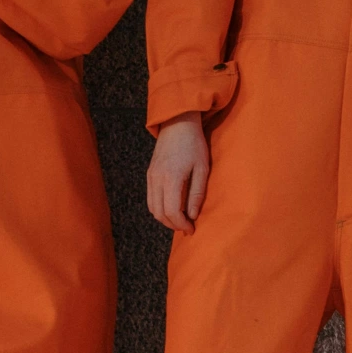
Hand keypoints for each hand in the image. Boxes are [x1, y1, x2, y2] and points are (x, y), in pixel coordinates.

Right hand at [147, 113, 210, 233]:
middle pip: (159, 213)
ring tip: (180, 219)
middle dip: (173, 224)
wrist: (178, 123)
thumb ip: (197, 193)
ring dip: (165, 218)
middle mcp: (157, 179)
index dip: (181, 224)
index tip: (191, 228)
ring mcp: (151, 176)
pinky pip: (151, 198)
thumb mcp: (202, 168)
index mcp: (171, 178)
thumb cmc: (194, 144)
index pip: (171, 211)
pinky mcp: (149, 173)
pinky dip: (159, 208)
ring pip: (152, 208)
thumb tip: (192, 215)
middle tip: (187, 227)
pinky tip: (172, 207)